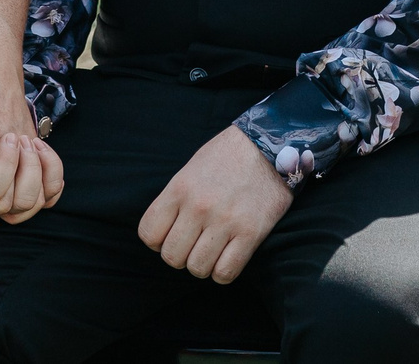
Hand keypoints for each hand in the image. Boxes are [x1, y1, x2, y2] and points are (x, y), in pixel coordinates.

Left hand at [137, 127, 292, 284]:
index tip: (171, 235)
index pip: (149, 234)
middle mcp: (199, 206)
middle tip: (193, 244)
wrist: (269, 145)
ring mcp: (225, 221)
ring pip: (197, 269)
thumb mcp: (191, 169)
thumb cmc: (226, 157)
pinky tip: (227, 257)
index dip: (157, 241)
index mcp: (180, 188)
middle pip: (171, 257)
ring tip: (212, 250)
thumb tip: (163, 232)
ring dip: (202, 265)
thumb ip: (175, 199)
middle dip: (180, 256)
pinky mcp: (251, 233)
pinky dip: (223, 272)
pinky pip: (225, 273)